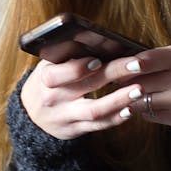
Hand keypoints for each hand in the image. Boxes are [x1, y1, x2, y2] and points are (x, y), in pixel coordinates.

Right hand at [20, 57, 144, 139]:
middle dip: (114, 74)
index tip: (98, 61)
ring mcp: (66, 117)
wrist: (31, 115)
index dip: (79, 68)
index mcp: (46, 78)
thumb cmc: (48, 82)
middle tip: (136, 65)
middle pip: (86, 86)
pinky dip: (116, 118)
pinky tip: (132, 108)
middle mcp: (54, 99)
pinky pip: (99, 126)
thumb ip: (68, 54)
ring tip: (139, 90)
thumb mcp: (49, 65)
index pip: (60, 73)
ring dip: (119, 100)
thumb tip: (100, 40)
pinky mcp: (76, 130)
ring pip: (95, 111)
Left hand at [113, 44, 170, 127]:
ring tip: (135, 92)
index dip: (127, 66)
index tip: (117, 69)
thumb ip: (151, 58)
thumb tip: (119, 68)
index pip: (146, 61)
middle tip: (118, 82)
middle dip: (125, 84)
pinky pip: (149, 115)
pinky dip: (146, 110)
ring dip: (133, 99)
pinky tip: (154, 103)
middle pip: (140, 84)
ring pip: (141, 102)